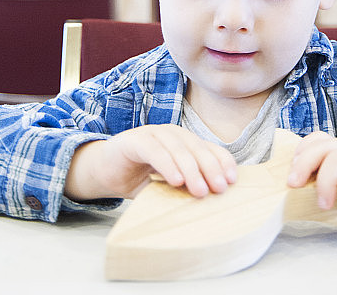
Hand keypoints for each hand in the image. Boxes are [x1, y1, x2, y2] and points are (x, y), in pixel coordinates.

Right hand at [64, 124, 237, 200]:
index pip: (209, 148)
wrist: (104, 171)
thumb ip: (185, 189)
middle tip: (218, 189)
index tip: (232, 181)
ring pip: (177, 147)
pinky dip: (167, 164)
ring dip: (191, 169)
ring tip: (199, 190)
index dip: (222, 162)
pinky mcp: (134, 140)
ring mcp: (152, 134)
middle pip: (196, 147)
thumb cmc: (139, 179)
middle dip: (210, 168)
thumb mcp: (167, 186)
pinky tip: (175, 181)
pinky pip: (154, 150)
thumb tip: (211, 203)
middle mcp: (171, 134)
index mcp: (184, 143)